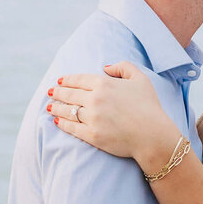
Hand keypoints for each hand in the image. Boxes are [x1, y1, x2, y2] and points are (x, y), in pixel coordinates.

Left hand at [47, 62, 174, 163]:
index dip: (67, 80)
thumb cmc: (149, 107)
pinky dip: (62, 123)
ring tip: (49, 106)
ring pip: (67, 111)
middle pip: (69, 94)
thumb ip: (123, 67)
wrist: (153, 136)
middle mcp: (95, 99)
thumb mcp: (141, 79)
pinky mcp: (92, 135)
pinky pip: (71, 128)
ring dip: (56, 107)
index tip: (60, 81)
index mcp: (104, 84)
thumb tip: (105, 67)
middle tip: (50, 92)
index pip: (79, 80)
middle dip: (57, 92)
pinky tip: (57, 121)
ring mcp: (92, 118)